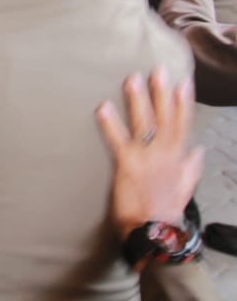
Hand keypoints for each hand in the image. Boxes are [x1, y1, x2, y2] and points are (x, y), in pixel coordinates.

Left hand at [96, 69, 203, 242]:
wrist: (155, 231)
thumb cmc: (166, 210)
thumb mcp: (186, 187)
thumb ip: (191, 167)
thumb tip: (198, 150)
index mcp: (178, 158)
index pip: (183, 124)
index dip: (183, 102)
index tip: (183, 82)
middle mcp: (164, 154)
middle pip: (165, 117)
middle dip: (161, 92)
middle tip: (157, 69)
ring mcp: (146, 158)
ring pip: (144, 123)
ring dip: (137, 99)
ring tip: (131, 78)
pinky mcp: (127, 165)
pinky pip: (117, 140)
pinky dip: (110, 123)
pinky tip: (102, 107)